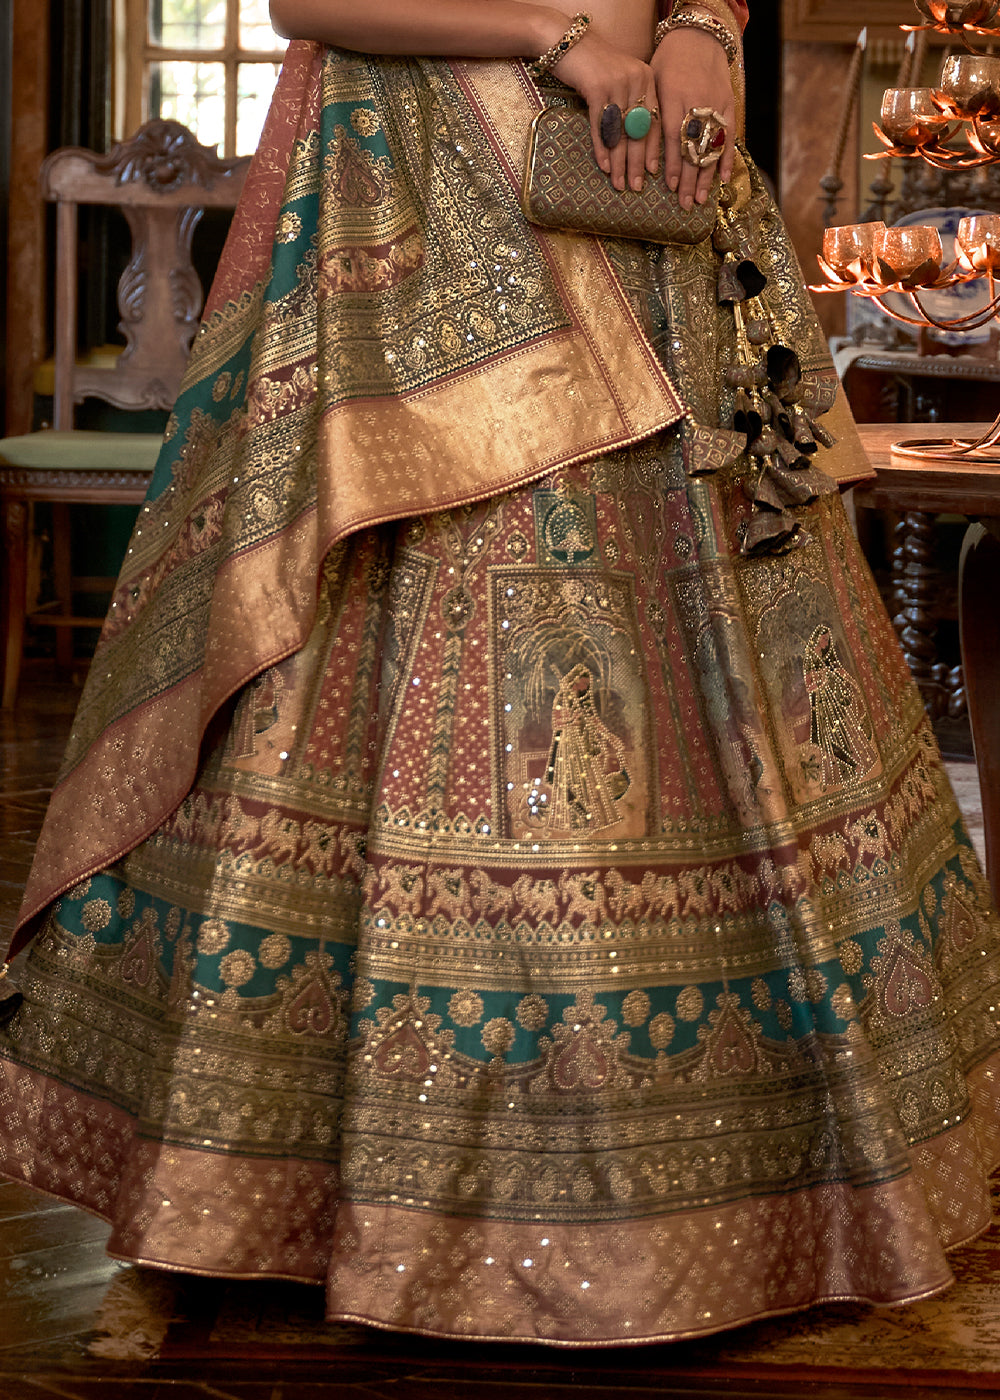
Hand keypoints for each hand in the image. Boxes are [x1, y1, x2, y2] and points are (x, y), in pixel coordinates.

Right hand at [551, 34, 658, 192]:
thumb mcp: (619, 82)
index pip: (655, 120)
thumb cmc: (593, 67)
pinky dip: (602, 149)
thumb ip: (631, 105)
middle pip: (639, 130)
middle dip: (637, 163)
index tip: (652, 172)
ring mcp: (617, 82)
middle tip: (636, 187)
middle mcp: (637, 79)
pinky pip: (601, 126)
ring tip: (618, 184)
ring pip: (621, 132)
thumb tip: (636, 144)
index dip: (653, 148)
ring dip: (619, 162)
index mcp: (647, 78)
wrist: (567, 42)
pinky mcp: (597, 87)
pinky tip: (604, 166)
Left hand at [650, 28, 734, 207]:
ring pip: (712, 145)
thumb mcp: (652, 83)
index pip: (673, 136)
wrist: (698, 37)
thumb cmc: (668, 62)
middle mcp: (696, 102)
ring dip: (706, 175)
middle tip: (685, 204)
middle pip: (693, 147)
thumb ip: (649, 114)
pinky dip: (727, 157)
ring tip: (701, 199)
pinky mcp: (728, 104)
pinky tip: (723, 178)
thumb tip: (636, 148)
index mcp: (673, 97)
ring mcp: (715, 104)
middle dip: (689, 179)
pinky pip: (729, 134)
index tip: (671, 185)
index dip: (673, 163)